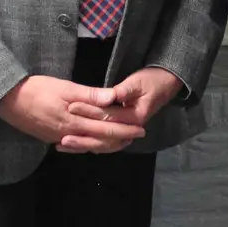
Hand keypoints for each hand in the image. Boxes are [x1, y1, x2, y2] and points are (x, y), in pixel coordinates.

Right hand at [0, 75, 143, 150]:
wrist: (6, 100)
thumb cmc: (36, 89)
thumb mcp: (65, 87)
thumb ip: (90, 94)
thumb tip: (113, 98)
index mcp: (74, 121)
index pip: (106, 128)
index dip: (125, 129)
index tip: (141, 128)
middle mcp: (68, 134)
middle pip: (100, 140)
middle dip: (121, 138)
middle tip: (137, 135)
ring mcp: (57, 137)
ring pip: (88, 144)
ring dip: (106, 143)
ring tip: (121, 140)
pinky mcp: (49, 137)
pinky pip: (75, 144)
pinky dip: (89, 144)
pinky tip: (94, 142)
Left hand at [60, 67, 183, 152]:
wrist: (166, 84)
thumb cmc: (152, 80)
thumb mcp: (138, 82)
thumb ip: (123, 91)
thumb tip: (109, 96)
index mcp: (135, 117)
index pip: (108, 116)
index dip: (89, 111)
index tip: (71, 106)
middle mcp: (130, 128)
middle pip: (103, 136)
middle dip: (82, 135)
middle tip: (61, 136)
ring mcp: (125, 132)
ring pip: (102, 144)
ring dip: (83, 144)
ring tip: (62, 144)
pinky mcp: (120, 130)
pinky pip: (103, 141)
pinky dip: (89, 143)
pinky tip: (74, 145)